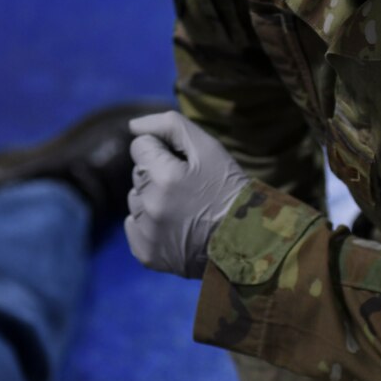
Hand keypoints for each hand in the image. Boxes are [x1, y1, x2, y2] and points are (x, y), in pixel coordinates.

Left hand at [125, 111, 249, 277]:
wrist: (247, 242)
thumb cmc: (229, 189)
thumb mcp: (209, 148)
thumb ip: (170, 126)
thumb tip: (133, 126)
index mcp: (164, 176)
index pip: (140, 147)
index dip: (162, 150)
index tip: (183, 164)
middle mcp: (150, 206)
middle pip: (137, 174)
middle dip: (157, 175)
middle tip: (188, 188)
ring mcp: (147, 233)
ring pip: (135, 201)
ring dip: (152, 200)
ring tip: (183, 209)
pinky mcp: (147, 254)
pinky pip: (134, 227)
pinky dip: (148, 225)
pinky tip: (173, 227)